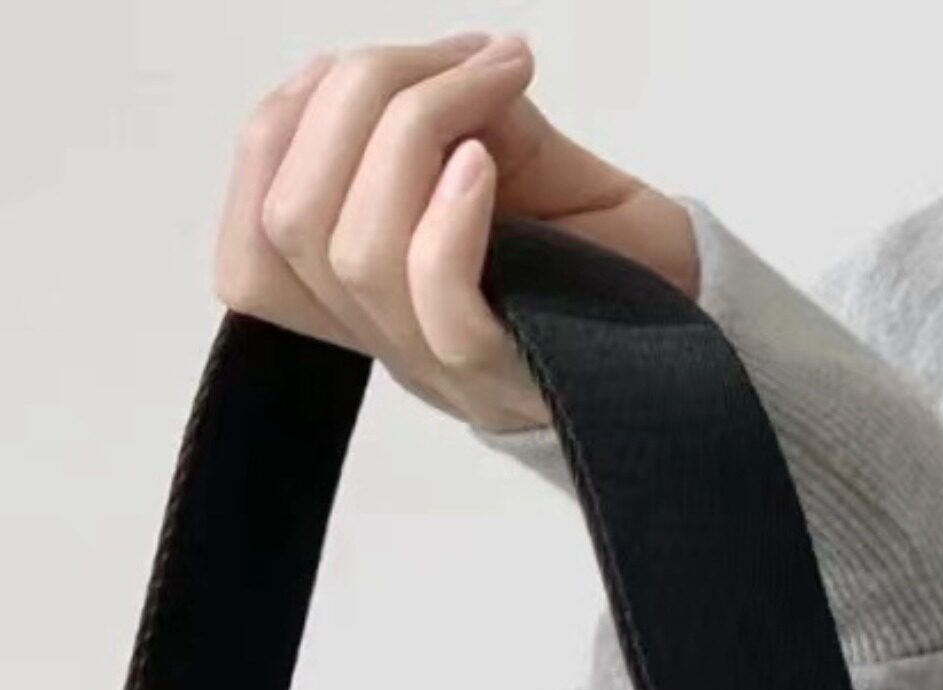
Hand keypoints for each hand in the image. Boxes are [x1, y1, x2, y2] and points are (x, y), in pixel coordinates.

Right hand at [214, 28, 702, 433]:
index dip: (277, 131)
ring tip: (487, 82)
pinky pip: (437, 302)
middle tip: (449, 60)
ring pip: (355, 251)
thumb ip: (433, 116)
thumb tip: (399, 69)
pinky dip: (449, 212)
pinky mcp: (511, 377)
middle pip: (290, 223)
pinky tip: (489, 160)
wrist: (692, 306)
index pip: (249, 243)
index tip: (351, 64)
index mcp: (363, 298)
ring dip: (411, 129)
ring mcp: (443, 370)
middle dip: (350, 102)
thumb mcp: (495, 152)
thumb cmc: (597, 241)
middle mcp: (387, 344)